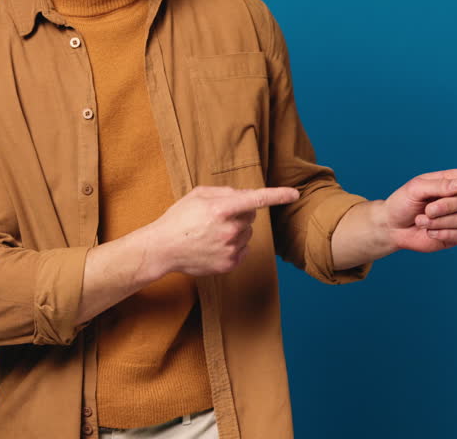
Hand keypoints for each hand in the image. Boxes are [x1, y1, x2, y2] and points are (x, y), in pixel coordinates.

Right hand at [148, 185, 298, 275]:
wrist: (163, 249)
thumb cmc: (178, 218)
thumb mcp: (197, 195)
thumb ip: (224, 191)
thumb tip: (244, 196)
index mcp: (221, 208)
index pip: (256, 199)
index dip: (278, 195)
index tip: (294, 194)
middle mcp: (229, 229)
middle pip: (251, 217)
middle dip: (240, 214)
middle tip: (217, 217)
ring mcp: (230, 249)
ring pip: (247, 234)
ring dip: (236, 230)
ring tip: (211, 233)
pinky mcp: (229, 264)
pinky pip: (243, 250)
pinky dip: (234, 246)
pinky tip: (214, 245)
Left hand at [382, 165, 456, 252]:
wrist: (392, 227)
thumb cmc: (402, 202)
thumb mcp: (416, 189)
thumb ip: (438, 185)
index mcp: (450, 182)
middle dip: (445, 205)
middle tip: (425, 209)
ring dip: (437, 221)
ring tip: (421, 219)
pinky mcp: (454, 235)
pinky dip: (440, 234)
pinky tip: (428, 232)